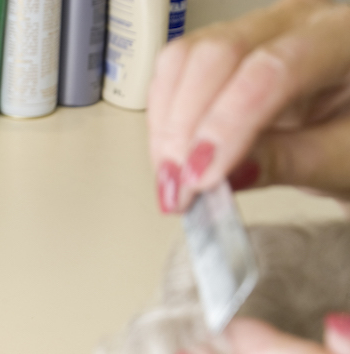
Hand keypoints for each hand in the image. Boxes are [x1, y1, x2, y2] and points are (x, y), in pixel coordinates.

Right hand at [149, 0, 349, 211]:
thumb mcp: (339, 161)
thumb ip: (288, 162)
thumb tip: (227, 173)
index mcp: (341, 39)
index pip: (272, 69)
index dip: (227, 125)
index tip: (202, 179)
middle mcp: (295, 21)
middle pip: (218, 54)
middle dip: (186, 127)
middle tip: (179, 189)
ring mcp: (255, 32)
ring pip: (187, 58)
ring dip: (167, 127)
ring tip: (172, 183)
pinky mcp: (224, 54)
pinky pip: (176, 72)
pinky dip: (163, 121)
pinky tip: (170, 161)